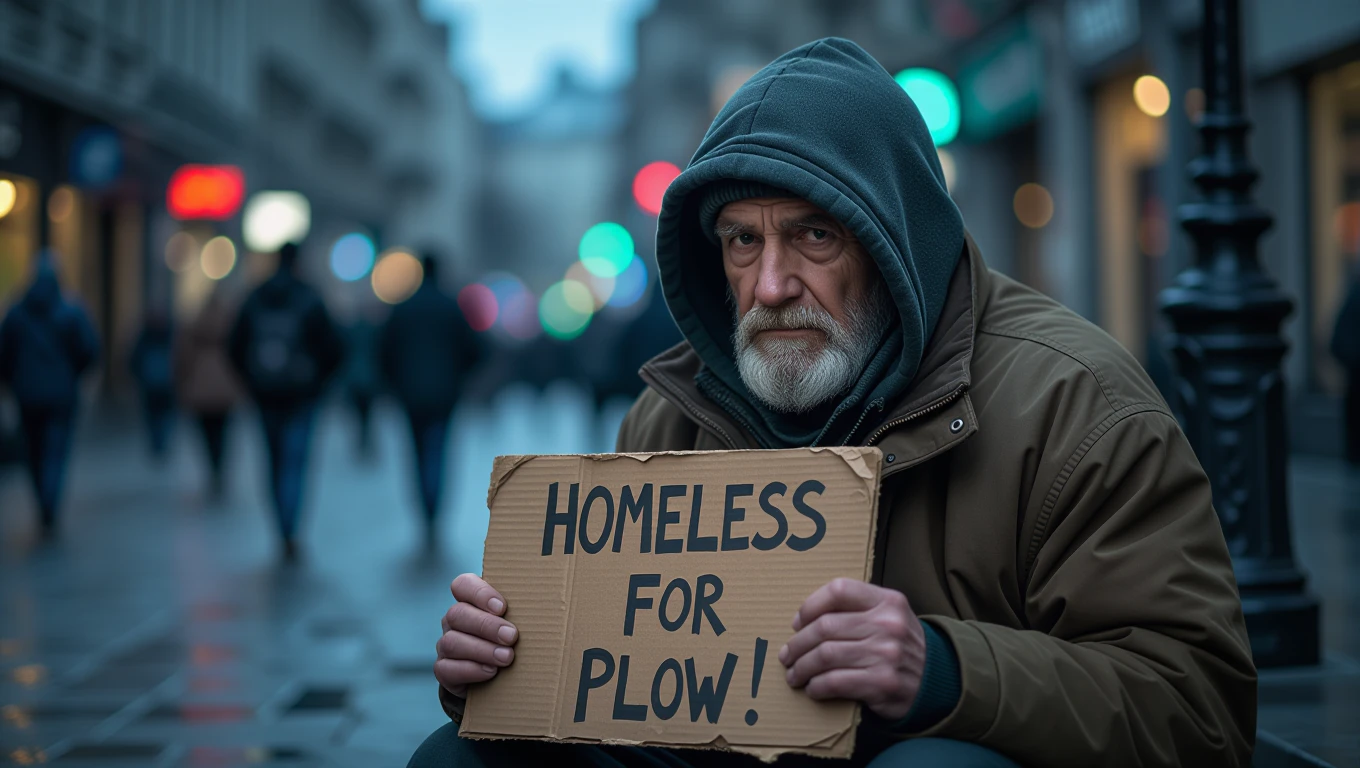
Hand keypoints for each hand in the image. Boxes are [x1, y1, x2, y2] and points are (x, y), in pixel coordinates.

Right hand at [435, 573, 518, 698]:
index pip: (462, 584)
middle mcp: (454, 621)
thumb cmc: (510, 641)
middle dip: (486, 625)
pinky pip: (447, 669)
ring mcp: (446, 645)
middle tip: (511, 636)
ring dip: (482, 650)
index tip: (502, 607)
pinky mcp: (444, 670)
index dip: (479, 593)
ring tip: (507, 657)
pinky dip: (471, 670)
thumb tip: (551, 607)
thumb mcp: (516, 622)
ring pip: (452, 641)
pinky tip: (491, 672)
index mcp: (470, 602)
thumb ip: (523, 611)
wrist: (496, 678)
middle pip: (458, 614)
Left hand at [778, 577, 925, 720]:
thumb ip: (857, 609)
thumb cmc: (902, 647)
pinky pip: (835, 682)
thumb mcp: (890, 616)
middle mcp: (888, 624)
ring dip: (802, 667)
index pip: (839, 590)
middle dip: (798, 643)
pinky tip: (813, 689)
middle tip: (787, 655)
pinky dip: (817, 686)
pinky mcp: (882, 683)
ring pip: (825, 655)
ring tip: (794, 674)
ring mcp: (886, 654)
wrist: (938, 682)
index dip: (811, 605)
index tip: (797, 622)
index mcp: (888, 601)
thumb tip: (804, 619)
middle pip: (825, 626)